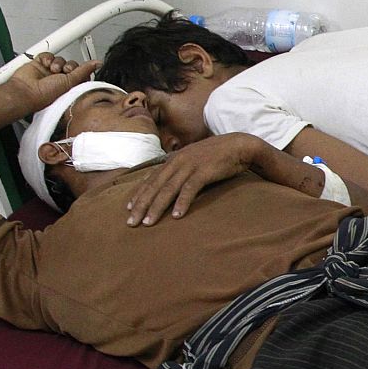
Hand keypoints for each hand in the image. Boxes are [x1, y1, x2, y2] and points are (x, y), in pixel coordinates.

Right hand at [7, 52, 100, 112]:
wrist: (25, 91)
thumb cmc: (45, 94)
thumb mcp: (71, 82)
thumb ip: (84, 71)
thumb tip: (98, 63)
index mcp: (69, 87)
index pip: (81, 74)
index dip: (81, 70)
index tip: (79, 70)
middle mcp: (60, 79)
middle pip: (71, 65)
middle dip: (70, 66)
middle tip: (66, 71)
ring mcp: (49, 71)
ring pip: (60, 59)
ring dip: (58, 62)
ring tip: (53, 69)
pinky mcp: (39, 64)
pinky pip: (48, 55)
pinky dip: (47, 58)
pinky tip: (46, 64)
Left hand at [123, 133, 264, 224]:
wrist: (238, 145)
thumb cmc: (215, 156)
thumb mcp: (192, 160)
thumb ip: (178, 170)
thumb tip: (165, 182)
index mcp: (172, 160)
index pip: (150, 180)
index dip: (138, 195)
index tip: (129, 210)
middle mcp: (177, 162)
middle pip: (154, 186)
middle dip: (141, 205)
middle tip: (132, 222)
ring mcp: (189, 166)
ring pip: (167, 189)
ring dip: (156, 207)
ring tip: (148, 223)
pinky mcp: (203, 171)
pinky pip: (189, 189)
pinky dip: (182, 203)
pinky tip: (177, 216)